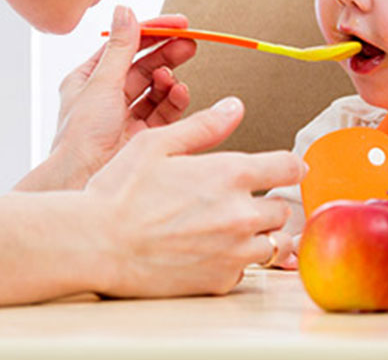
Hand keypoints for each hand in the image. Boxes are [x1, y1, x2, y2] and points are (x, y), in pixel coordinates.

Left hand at [16, 6, 195, 190]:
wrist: (81, 181)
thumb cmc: (80, 137)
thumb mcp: (101, 82)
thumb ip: (120, 47)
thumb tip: (125, 10)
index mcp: (89, 79)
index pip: (126, 46)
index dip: (153, 31)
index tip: (178, 23)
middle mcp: (107, 96)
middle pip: (144, 65)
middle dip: (168, 54)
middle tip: (189, 45)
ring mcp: (126, 117)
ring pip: (156, 88)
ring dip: (169, 79)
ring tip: (174, 79)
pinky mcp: (143, 136)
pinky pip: (165, 111)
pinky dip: (174, 100)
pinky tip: (178, 94)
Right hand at [86, 96, 306, 296]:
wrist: (96, 245)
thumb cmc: (120, 192)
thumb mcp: (158, 143)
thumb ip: (204, 125)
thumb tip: (234, 107)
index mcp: (231, 174)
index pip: (289, 168)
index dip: (291, 166)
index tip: (287, 169)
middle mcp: (240, 215)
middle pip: (282, 209)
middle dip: (267, 202)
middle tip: (240, 200)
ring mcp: (233, 253)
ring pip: (271, 244)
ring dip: (257, 234)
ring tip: (226, 228)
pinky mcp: (219, 282)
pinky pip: (244, 271)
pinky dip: (234, 261)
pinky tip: (206, 250)